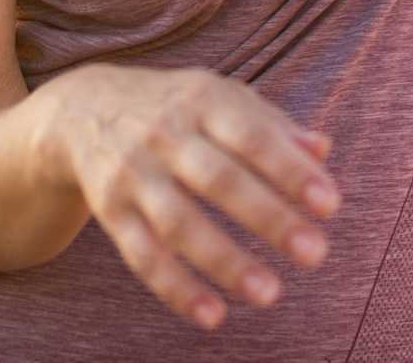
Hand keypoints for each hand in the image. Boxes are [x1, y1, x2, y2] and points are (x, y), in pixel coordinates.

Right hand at [39, 65, 341, 331]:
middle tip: (315, 253)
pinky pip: (142, 255)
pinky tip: (212, 316)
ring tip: (270, 294)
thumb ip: (272, 124)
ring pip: (179, 222)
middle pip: (219, 179)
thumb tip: (322, 150)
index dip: (290, 170)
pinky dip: (176, 288)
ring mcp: (134, 174)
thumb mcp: (220, 98)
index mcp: (202, 101)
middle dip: (268, 217)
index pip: (252, 134)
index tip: (330, 205)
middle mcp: (165, 134)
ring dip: (224, 261)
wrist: (82, 108)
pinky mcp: (111, 211)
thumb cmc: (176, 108)